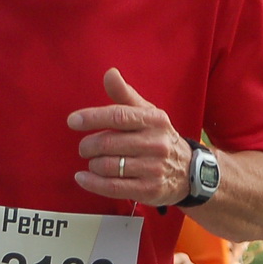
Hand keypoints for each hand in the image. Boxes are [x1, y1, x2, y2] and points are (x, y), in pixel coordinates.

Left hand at [68, 68, 192, 206]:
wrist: (189, 172)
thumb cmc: (159, 138)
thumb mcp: (147, 113)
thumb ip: (125, 95)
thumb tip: (110, 73)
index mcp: (154, 120)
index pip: (118, 116)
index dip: (92, 118)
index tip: (72, 121)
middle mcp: (156, 144)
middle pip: (109, 143)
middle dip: (88, 145)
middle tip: (84, 147)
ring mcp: (154, 168)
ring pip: (109, 166)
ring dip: (93, 164)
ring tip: (93, 162)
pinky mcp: (149, 190)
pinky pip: (113, 187)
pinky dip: (92, 183)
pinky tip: (82, 177)